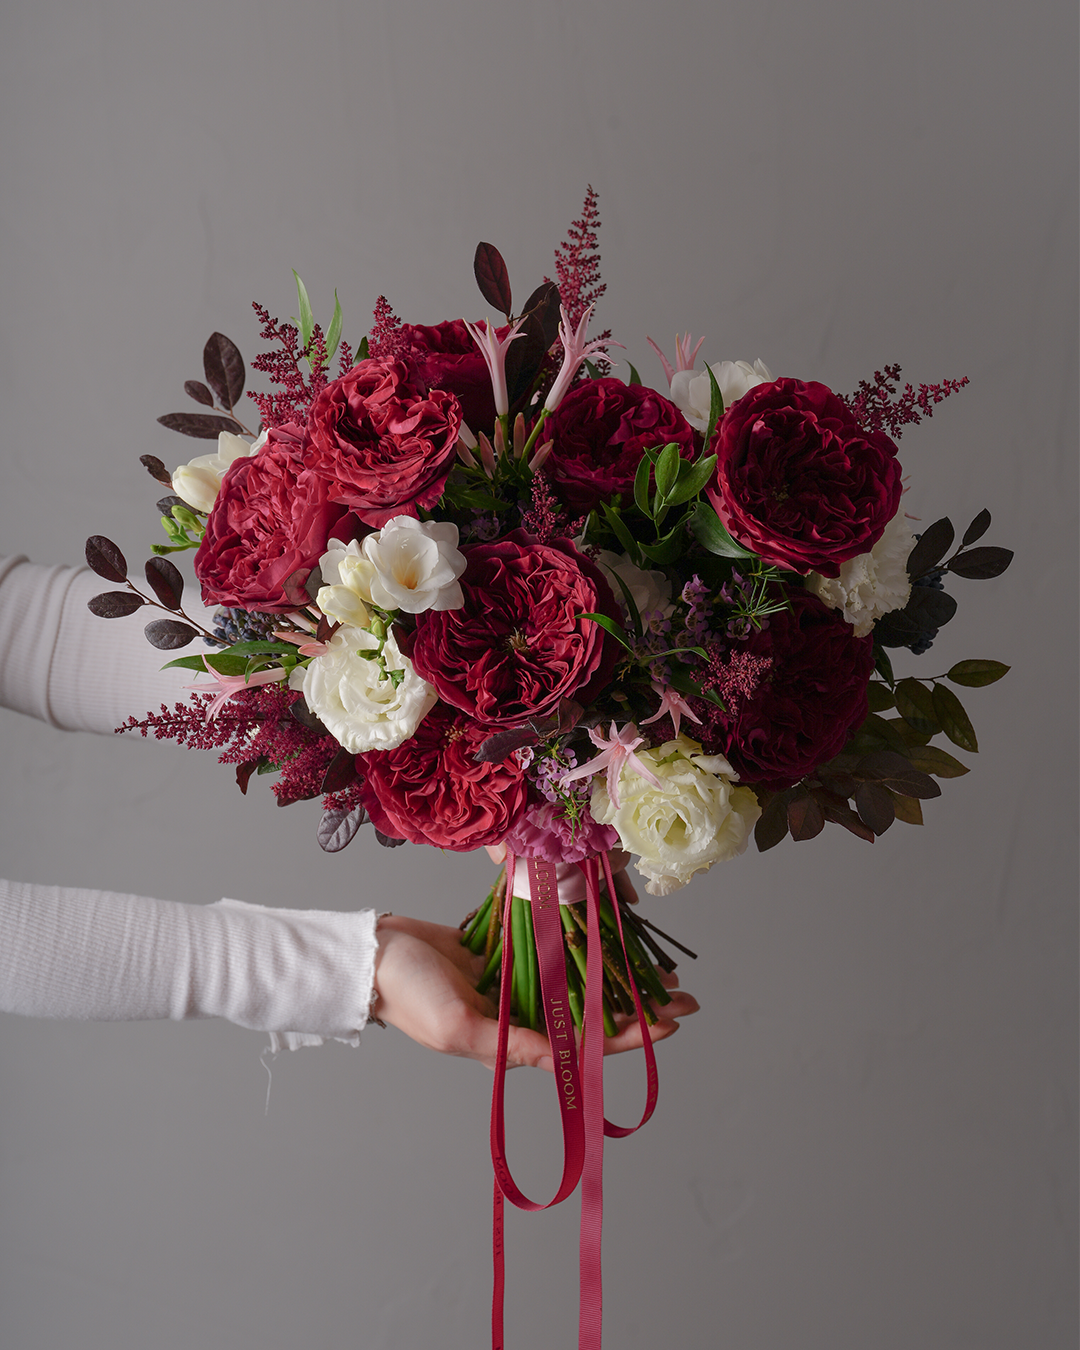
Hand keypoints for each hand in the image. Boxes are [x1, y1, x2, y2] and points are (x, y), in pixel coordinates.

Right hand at [372, 913, 698, 1072]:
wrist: (371, 954)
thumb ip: (514, 1045)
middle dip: (637, 1006)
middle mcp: (520, 1019)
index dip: (629, 1036)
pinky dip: (581, 949)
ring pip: (577, 985)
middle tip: (684, 994)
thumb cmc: (409, 995)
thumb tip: (567, 1059)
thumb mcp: (460, 1026)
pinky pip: (551, 953)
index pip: (585, 1046)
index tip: (670, 1023)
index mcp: (512, 1045)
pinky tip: (606, 939)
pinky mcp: (503, 956)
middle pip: (591, 1016)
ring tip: (657, 968)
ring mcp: (513, 985)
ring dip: (615, 977)